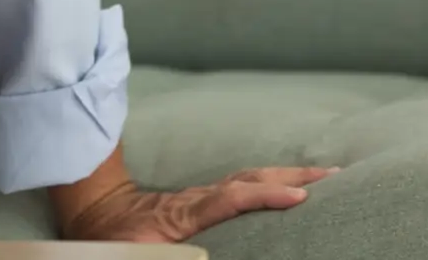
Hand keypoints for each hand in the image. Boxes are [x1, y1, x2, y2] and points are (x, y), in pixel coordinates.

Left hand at [58, 168, 337, 243]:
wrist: (93, 211)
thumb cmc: (111, 240)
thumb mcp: (129, 252)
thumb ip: (156, 250)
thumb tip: (173, 249)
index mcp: (182, 213)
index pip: (229, 199)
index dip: (263, 196)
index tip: (298, 197)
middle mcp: (197, 200)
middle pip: (249, 181)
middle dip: (291, 177)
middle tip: (333, 176)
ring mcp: (202, 197)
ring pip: (249, 180)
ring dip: (285, 176)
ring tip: (325, 176)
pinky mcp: (204, 201)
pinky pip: (242, 188)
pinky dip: (269, 183)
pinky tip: (289, 185)